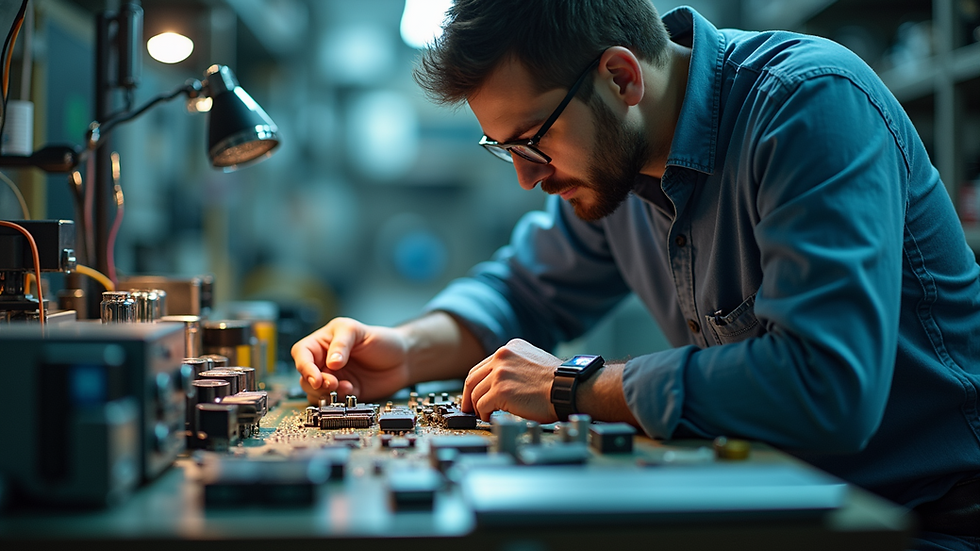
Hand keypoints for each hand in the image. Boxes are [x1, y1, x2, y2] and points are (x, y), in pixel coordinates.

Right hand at [291, 317, 411, 403]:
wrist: (403, 359)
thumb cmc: (380, 339)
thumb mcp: (358, 331)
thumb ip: (342, 343)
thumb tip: (330, 362)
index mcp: (322, 342)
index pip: (302, 353)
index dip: (305, 366)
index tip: (316, 377)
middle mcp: (324, 361)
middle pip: (305, 376)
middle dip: (316, 383)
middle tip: (332, 383)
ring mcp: (334, 378)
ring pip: (315, 391)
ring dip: (326, 393)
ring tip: (346, 387)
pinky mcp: (345, 392)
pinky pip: (332, 401)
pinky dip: (338, 399)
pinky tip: (352, 391)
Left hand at [461, 338, 560, 422]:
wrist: (568, 389)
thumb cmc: (557, 382)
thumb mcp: (533, 361)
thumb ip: (514, 367)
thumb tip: (499, 383)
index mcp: (510, 348)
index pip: (482, 367)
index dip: (475, 383)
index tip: (473, 394)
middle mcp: (502, 357)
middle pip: (473, 378)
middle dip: (468, 396)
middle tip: (469, 409)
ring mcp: (500, 373)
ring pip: (476, 393)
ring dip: (478, 407)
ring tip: (485, 415)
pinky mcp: (500, 391)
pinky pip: (482, 406)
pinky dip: (484, 414)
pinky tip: (491, 418)